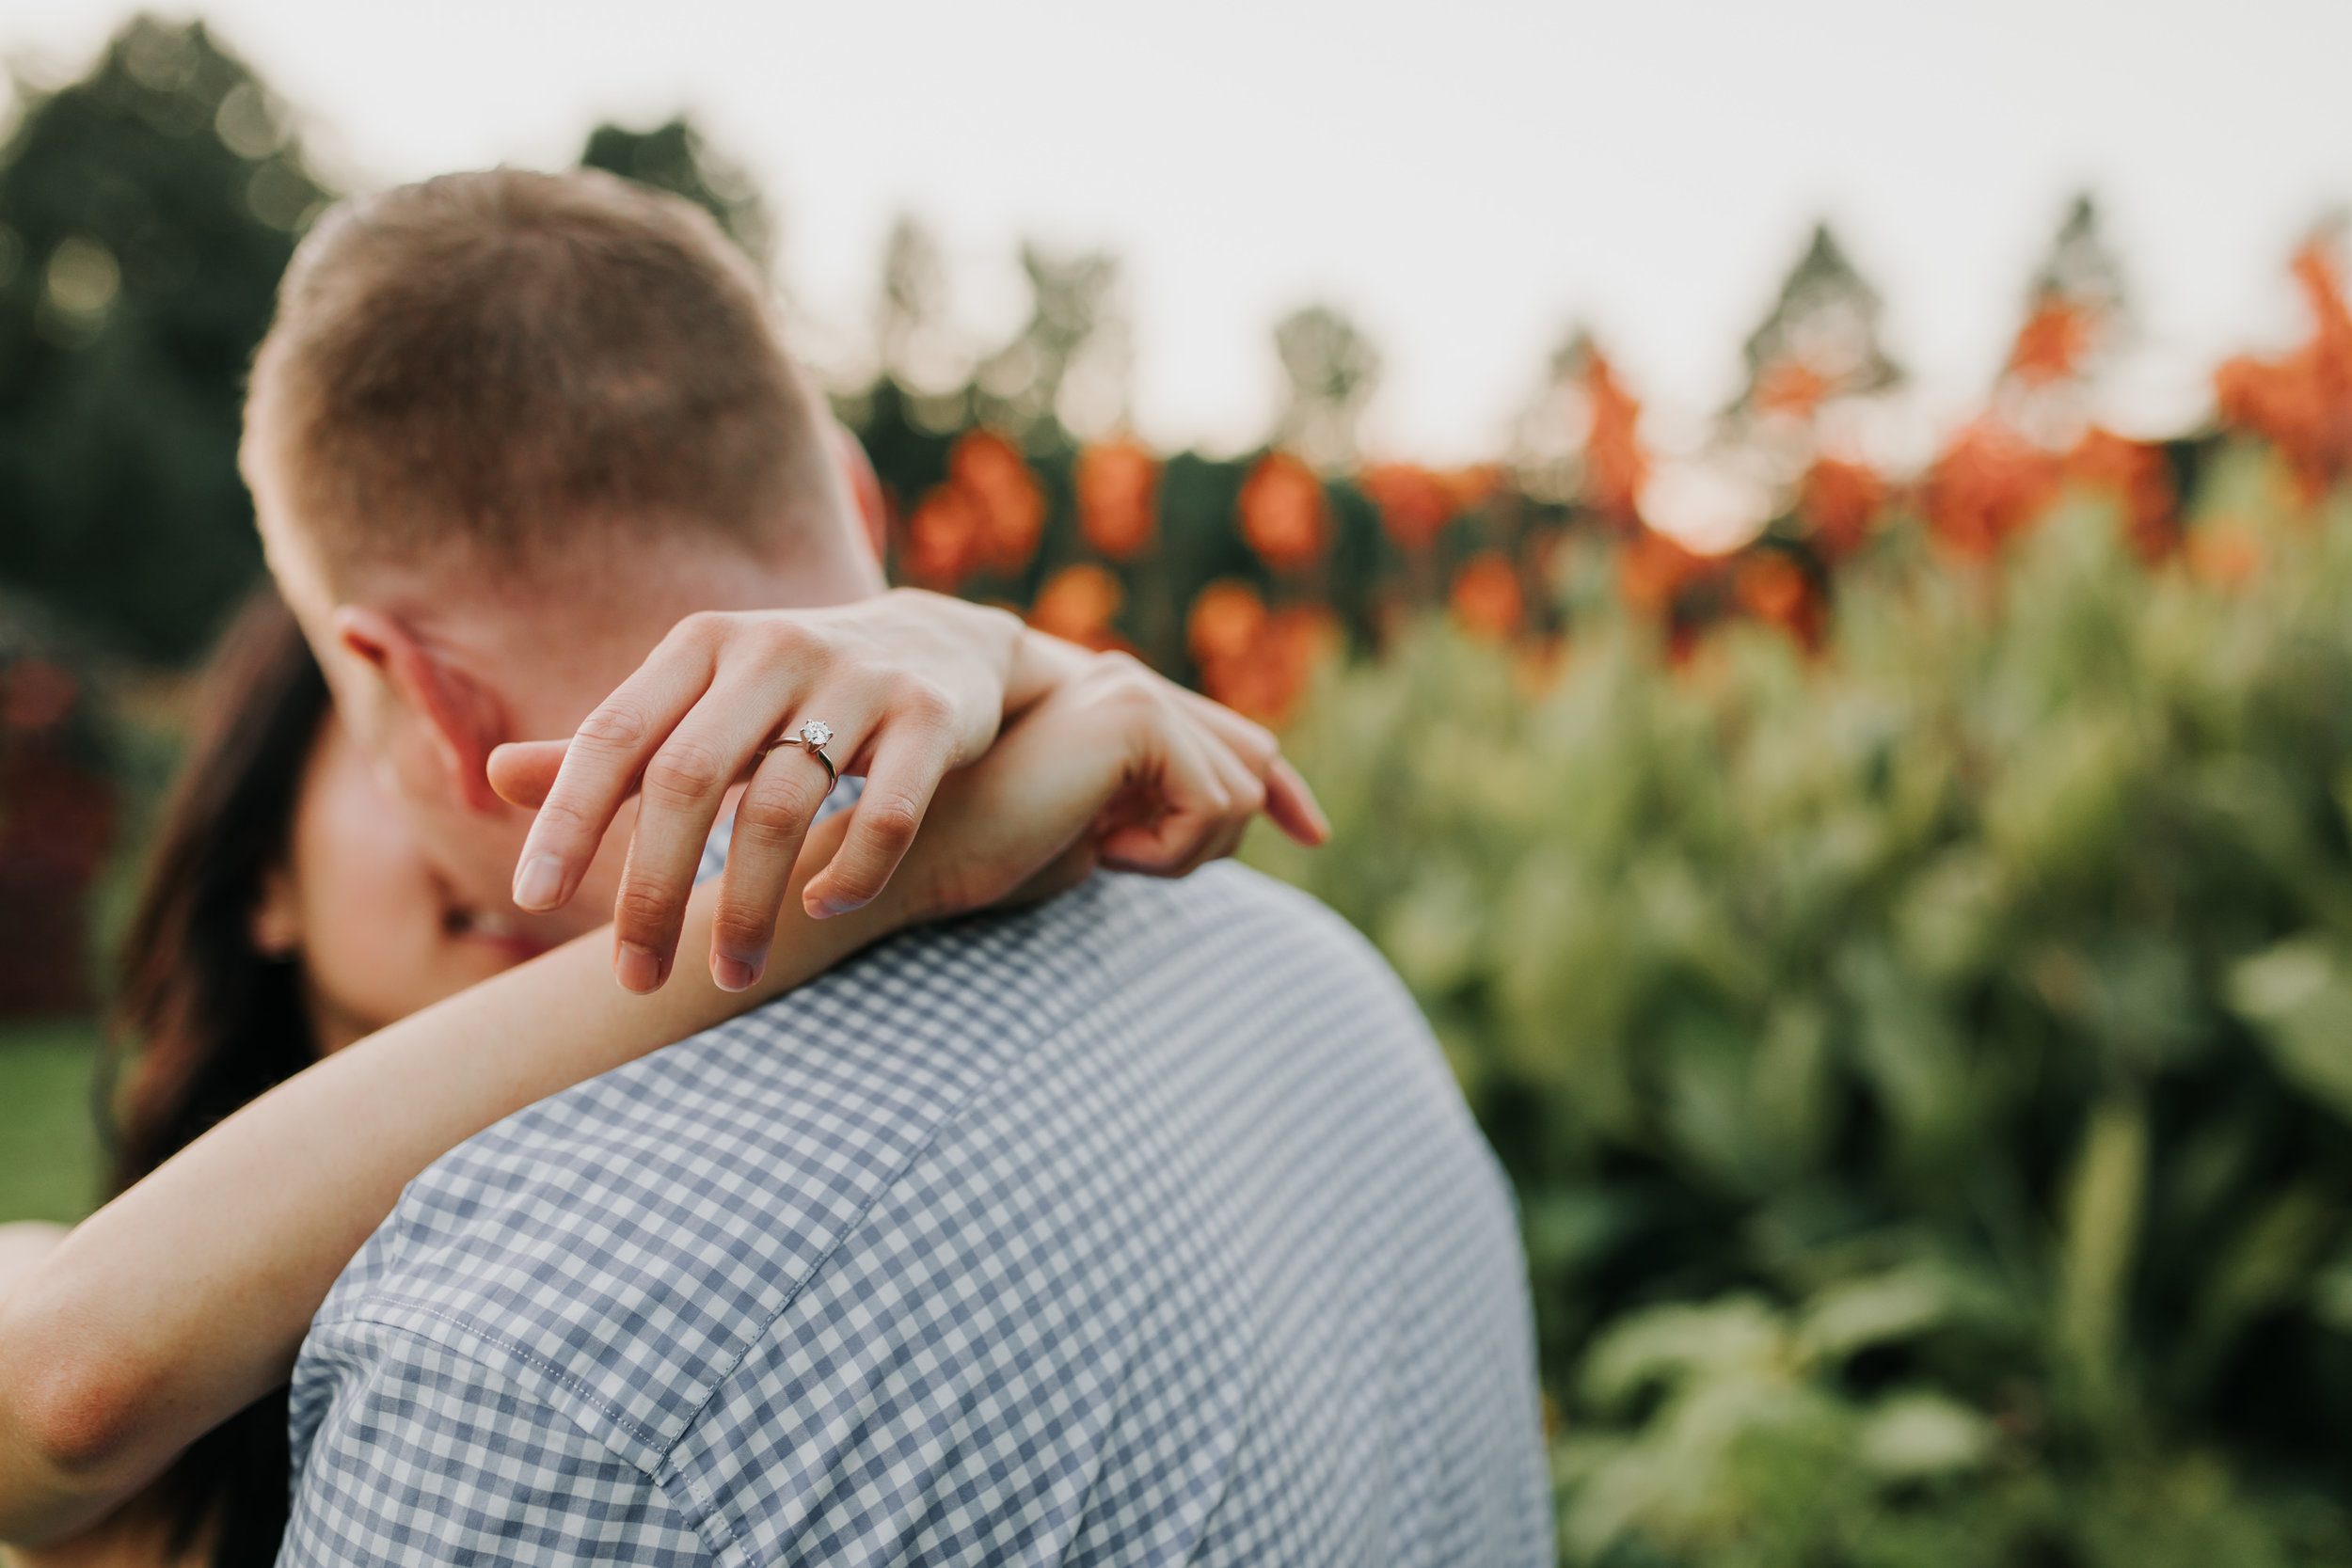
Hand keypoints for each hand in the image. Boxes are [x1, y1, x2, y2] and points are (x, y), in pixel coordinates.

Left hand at [489, 590, 1026, 993]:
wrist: (942, 642)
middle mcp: (774, 650)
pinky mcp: (931, 715)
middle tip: (635, 978)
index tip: (532, 900)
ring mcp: (859, 679)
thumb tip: (495, 776)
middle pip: (688, 779)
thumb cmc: (791, 691)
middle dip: (652, 889)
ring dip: (747, 907)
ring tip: (728, 976)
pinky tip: (823, 907)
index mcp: (701, 646)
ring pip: (781, 806)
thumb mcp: (701, 702)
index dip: (569, 818)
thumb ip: (613, 747)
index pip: (614, 735)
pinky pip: (887, 812)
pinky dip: (851, 871)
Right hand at [881, 651, 1329, 928]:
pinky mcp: (1137, 714)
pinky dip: (1171, 850)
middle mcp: (1131, 684)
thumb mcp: (1093, 836)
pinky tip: (1101, 845)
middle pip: (1253, 761)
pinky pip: (1217, 803)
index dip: (1281, 789)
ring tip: (1102, 850)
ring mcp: (1134, 690)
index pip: (1232, 740)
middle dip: (1216, 838)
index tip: (1314, 831)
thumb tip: (1236, 815)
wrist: (920, 854)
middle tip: (1122, 857)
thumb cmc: (989, 858)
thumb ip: (1153, 813)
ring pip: (1240, 791)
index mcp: (1119, 707)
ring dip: (1184, 850)